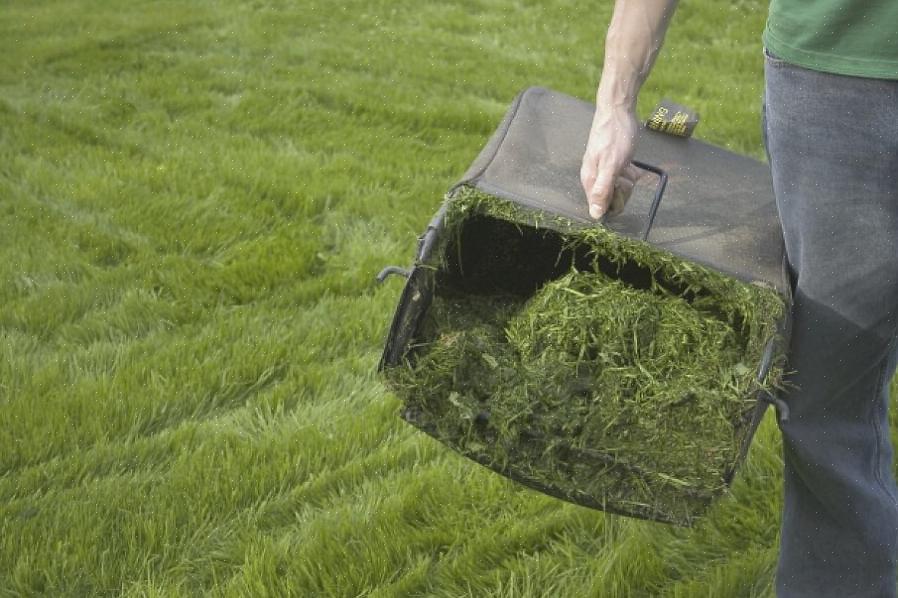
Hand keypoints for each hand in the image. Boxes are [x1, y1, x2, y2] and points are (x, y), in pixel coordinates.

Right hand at [580, 105, 640, 219]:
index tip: (619, 186)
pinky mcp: (614, 165)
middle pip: (612, 199)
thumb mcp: (610, 165)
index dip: (614, 201)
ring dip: (628, 179)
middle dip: (623, 189)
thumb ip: (602, 190)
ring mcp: (605, 171)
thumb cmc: (614, 136)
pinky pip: (624, 178)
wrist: (617, 110)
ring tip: (626, 163)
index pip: (600, 208)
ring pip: (620, 189)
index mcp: (590, 181)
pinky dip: (630, 172)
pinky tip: (630, 162)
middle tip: (623, 171)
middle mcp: (595, 179)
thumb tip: (594, 215)